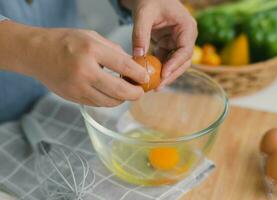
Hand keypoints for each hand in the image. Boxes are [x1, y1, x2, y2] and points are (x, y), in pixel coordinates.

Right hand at [0, 21, 148, 106]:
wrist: (36, 53)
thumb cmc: (65, 41)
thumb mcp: (92, 36)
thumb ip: (114, 51)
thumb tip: (132, 66)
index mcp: (91, 51)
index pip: (124, 66)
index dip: (139, 74)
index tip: (146, 78)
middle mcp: (84, 72)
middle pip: (119, 91)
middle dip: (135, 94)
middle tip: (140, 92)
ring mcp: (77, 88)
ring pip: (109, 102)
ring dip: (122, 99)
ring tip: (126, 91)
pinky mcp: (73, 98)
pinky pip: (97, 104)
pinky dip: (108, 100)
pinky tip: (110, 93)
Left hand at [122, 0, 197, 87]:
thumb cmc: (149, 0)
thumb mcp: (143, 14)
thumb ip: (140, 34)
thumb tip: (137, 56)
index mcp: (187, 27)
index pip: (185, 51)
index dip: (175, 64)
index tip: (163, 74)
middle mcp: (185, 37)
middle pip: (182, 61)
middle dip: (170, 74)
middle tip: (157, 86)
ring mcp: (177, 42)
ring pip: (174, 64)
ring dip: (164, 74)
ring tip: (152, 85)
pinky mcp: (168, 46)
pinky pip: (165, 60)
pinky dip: (157, 68)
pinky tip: (148, 76)